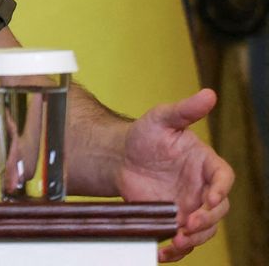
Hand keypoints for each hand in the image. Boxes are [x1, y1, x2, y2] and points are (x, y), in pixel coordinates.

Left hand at [112, 88, 233, 261]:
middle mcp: (203, 189)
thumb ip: (185, 110)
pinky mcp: (174, 220)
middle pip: (218, 210)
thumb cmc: (146, 136)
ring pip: (203, 230)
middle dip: (207, 219)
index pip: (224, 179)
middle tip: (188, 223)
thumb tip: (209, 94)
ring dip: (195, 239)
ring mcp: (190, 207)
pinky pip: (181, 240)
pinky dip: (175, 250)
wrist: (121, 157)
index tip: (209, 198)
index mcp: (207, 164)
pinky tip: (163, 252)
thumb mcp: (162, 118)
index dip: (220, 189)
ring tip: (178, 240)